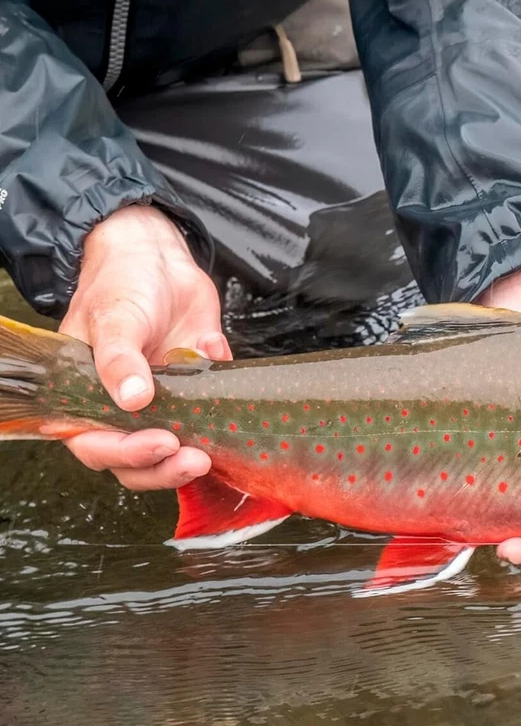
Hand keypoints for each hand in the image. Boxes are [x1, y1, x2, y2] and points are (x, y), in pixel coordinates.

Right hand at [59, 205, 230, 490]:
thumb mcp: (114, 318)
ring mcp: (162, 406)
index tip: (160, 444)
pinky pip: (211, 419)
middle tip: (193, 458)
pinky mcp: (196, 397)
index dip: (126, 454)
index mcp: (89, 398)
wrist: (158, 257)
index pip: (97, 445)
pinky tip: (227, 392)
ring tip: (210, 453)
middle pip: (137, 462)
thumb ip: (118, 359)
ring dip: (192, 458)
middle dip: (164, 468)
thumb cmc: (121, 285)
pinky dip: (222, 417)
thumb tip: (132, 399)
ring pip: (174, 452)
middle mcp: (123, 410)